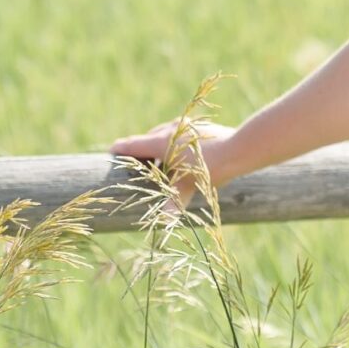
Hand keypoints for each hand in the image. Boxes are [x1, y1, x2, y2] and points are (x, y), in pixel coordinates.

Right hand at [108, 118, 237, 207]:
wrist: (239, 149)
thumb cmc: (209, 169)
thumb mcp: (187, 187)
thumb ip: (171, 203)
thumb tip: (163, 223)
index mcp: (161, 141)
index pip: (131, 144)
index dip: (119, 150)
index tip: (110, 154)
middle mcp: (170, 128)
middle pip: (146, 138)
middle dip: (139, 151)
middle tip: (134, 164)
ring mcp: (185, 124)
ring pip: (163, 133)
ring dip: (157, 146)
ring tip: (158, 162)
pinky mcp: (198, 125)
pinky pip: (178, 132)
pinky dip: (173, 143)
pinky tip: (180, 155)